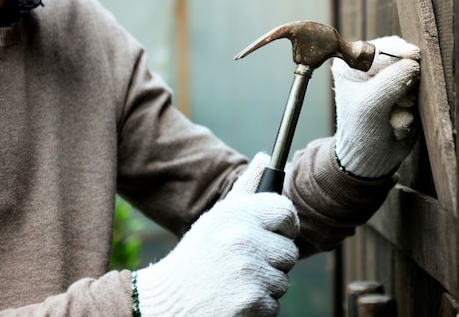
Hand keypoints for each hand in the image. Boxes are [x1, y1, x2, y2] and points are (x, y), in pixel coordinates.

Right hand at [135, 154, 299, 316]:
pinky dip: (258, 307)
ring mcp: (248, 271)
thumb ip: (246, 185)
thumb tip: (266, 157)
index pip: (286, 212)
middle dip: (271, 261)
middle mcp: (243, 238)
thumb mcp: (217, 216)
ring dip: (264, 286)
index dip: (286, 226)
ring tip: (235, 281)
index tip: (277, 234)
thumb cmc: (199, 255)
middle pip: (289, 252)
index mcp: (236, 213)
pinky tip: (234, 299)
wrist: (169, 301)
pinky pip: (274, 304)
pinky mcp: (250, 302)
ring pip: (283, 280)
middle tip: (243, 264)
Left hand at [332, 35, 420, 177]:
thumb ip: (391, 82)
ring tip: (394, 115)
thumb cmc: (362, 132)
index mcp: (350, 64)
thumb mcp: (371, 106)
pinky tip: (398, 121)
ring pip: (414, 74)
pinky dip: (412, 107)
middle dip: (404, 81)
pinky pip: (420, 90)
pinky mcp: (404, 91)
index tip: (411, 62)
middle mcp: (368, 66)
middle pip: (400, 57)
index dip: (397, 57)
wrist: (372, 158)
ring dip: (408, 98)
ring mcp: (387, 78)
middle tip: (398, 102)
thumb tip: (413, 63)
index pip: (381, 49)